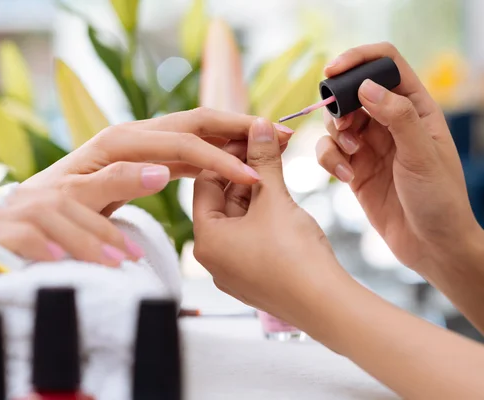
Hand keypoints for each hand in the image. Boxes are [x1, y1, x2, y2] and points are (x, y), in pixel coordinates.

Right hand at [0, 187, 144, 298]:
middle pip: (56, 199)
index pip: (62, 195)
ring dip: (82, 239)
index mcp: (4, 205)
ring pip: (39, 212)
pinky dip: (38, 246)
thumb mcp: (16, 264)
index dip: (103, 213)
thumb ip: (49, 249)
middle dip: (100, 228)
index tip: (132, 243)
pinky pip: (6, 235)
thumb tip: (104, 255)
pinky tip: (59, 261)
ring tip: (111, 263)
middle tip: (130, 256)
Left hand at [24, 107, 292, 214]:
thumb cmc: (54, 206)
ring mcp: (142, 143)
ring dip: (232, 136)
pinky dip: (214, 151)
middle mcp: (134, 134)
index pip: (185, 143)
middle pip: (198, 121)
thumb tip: (160, 170)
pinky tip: (233, 161)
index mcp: (122, 141)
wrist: (36, 208)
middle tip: (280, 135)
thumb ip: (117, 181)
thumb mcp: (78, 197)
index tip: (253, 176)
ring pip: (197, 130)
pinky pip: (188, 148)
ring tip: (268, 144)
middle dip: (240, 128)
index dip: (221, 158)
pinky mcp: (146, 156)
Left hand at [192, 118, 345, 326]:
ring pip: (239, 219)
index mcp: (206, 239)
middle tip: (267, 146)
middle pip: (222, 201)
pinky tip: (281, 197)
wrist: (326, 305)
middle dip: (245, 172)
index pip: (205, 183)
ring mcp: (233, 270)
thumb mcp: (275, 199)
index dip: (228, 155)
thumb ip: (264, 160)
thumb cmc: (295, 255)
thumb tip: (259, 126)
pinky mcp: (253, 277)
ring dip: (257, 192)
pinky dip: (263, 215)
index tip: (249, 136)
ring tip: (277, 166)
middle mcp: (213, 258)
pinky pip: (251, 237)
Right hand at [316, 42, 481, 273]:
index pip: (386, 65)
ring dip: (335, 137)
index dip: (359, 60)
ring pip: (336, 123)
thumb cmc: (439, 200)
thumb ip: (397, 116)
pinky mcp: (354, 168)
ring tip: (352, 157)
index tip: (333, 71)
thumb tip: (366, 86)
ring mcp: (370, 145)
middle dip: (340, 107)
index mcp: (416, 108)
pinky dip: (329, 160)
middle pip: (352, 93)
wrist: (431, 246)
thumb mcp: (421, 155)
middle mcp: (391, 122)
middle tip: (345, 127)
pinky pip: (330, 151)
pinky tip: (345, 177)